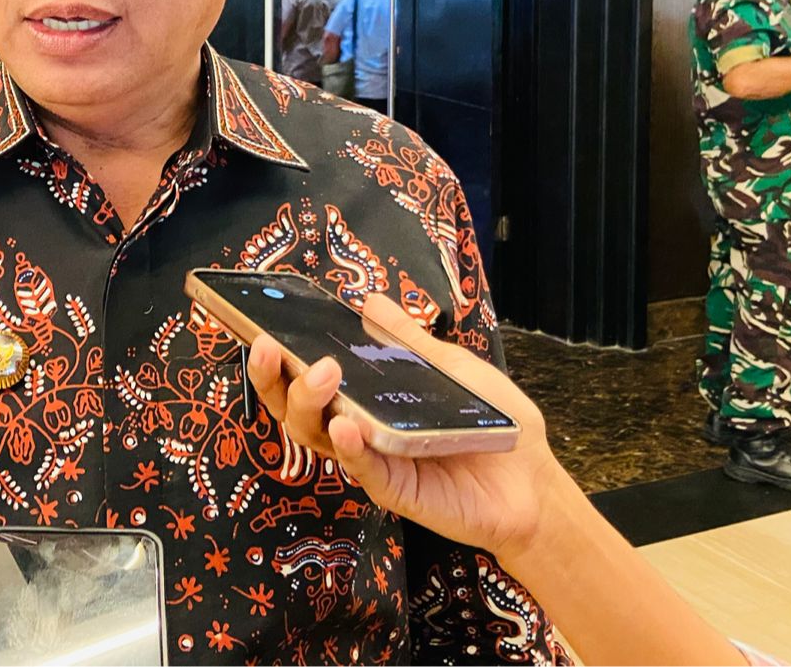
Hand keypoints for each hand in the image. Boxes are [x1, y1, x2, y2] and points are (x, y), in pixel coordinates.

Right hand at [247, 293, 560, 561]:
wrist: (534, 480)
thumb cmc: (492, 422)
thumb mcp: (452, 366)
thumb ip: (408, 340)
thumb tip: (368, 301)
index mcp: (364, 396)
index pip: (305, 375)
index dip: (276, 353)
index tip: (256, 322)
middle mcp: (357, 427)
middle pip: (295, 407)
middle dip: (273, 376)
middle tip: (270, 344)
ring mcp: (373, 460)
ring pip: (318, 438)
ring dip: (309, 403)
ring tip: (321, 374)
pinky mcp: (396, 490)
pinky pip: (363, 470)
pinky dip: (350, 447)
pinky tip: (347, 426)